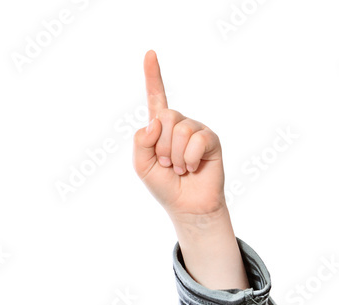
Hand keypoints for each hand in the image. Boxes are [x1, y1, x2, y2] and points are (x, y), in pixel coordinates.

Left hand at [133, 50, 227, 223]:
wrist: (187, 204)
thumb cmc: (164, 185)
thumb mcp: (141, 166)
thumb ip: (141, 142)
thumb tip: (156, 121)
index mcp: (159, 128)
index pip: (156, 98)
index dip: (153, 76)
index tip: (149, 54)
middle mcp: (178, 124)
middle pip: (166, 115)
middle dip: (162, 145)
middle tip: (167, 163)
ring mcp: (196, 130)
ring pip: (180, 129)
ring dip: (175, 155)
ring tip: (180, 168)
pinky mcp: (211, 139)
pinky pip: (196, 139)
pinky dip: (190, 158)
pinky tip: (192, 168)